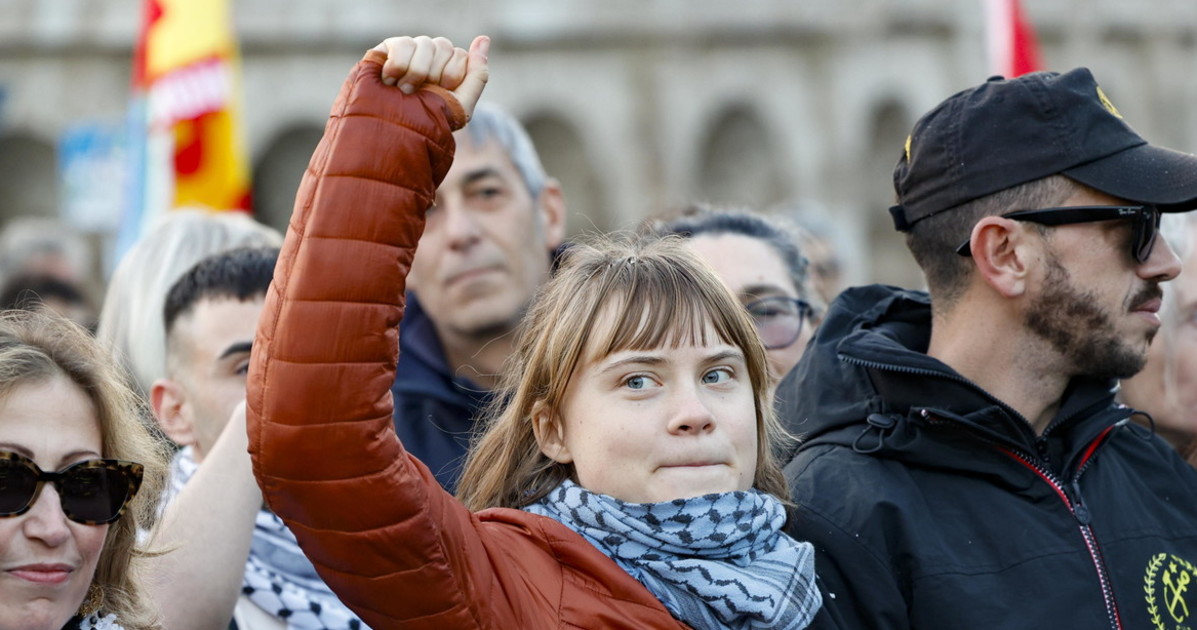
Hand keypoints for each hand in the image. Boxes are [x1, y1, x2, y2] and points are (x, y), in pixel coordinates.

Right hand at [372, 35, 489, 118]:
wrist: (395, 132)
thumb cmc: (428, 121)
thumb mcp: (462, 104)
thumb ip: (478, 73)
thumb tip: (484, 38)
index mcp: (448, 65)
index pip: (461, 55)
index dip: (451, 77)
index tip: (440, 95)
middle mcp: (430, 54)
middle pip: (443, 45)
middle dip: (434, 76)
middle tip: (421, 94)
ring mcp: (410, 49)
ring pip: (425, 43)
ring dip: (417, 73)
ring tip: (404, 91)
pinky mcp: (388, 48)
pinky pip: (404, 44)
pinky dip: (399, 66)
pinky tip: (390, 81)